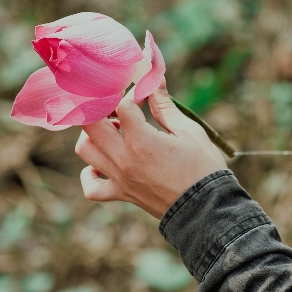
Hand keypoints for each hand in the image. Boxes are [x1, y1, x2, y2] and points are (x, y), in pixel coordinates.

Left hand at [74, 80, 227, 218]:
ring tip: (115, 130)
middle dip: (102, 108)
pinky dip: (91, 173)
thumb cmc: (202, 168)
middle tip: (120, 105)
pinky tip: (104, 163)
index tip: (146, 93)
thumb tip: (155, 81)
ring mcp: (119, 178)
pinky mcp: (121, 194)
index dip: (133, 94)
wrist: (206, 210)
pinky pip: (92, 187)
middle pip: (90, 123)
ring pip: (85, 149)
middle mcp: (124, 159)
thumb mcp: (188, 131)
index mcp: (142, 141)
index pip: (122, 105)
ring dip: (93, 134)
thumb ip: (165, 106)